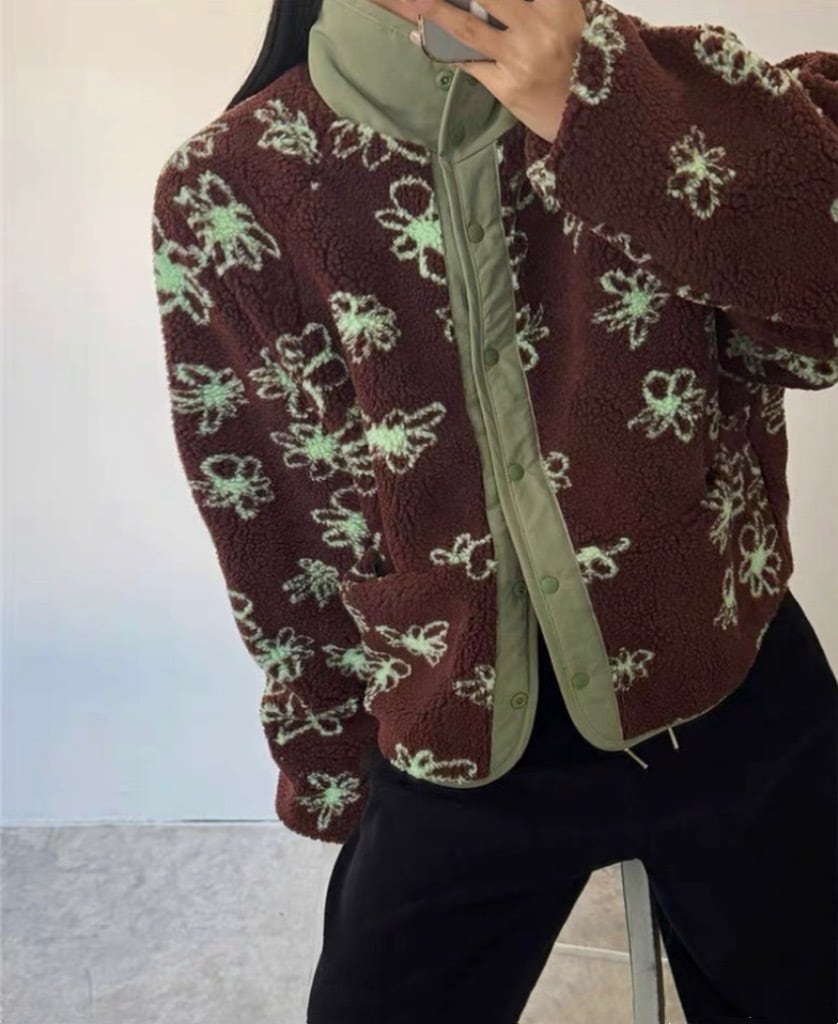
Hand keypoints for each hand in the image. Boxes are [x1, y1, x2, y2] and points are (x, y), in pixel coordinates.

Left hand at [405, 0, 586, 143]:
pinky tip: (422, 36)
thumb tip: (491, 3)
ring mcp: (520, 60)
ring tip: (413, 0)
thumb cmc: (581, 59)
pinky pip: (470, 62)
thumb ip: (545, 2)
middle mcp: (539, 29)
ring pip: (469, 28)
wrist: (587, 116)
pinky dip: (443, 48)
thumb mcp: (573, 17)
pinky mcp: (506, 87)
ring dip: (436, 10)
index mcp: (560, 5)